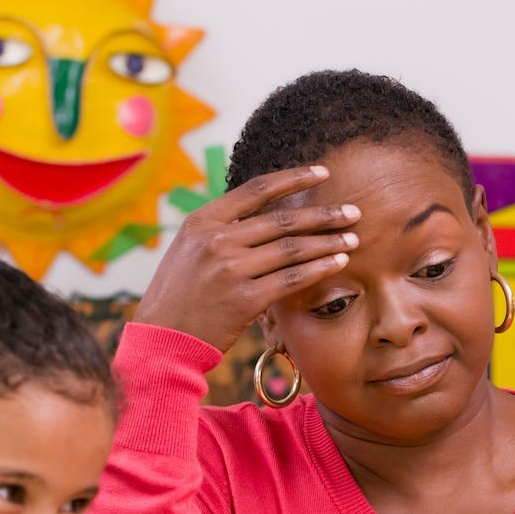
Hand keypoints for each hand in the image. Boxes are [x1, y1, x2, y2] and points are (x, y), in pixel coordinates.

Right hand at [135, 164, 361, 351]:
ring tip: (353, 238)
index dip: (294, 178)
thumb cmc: (179, 297)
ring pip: (292, 249)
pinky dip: (319, 269)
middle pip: (282, 220)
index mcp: (202, 221)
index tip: (323, 173)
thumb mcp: (188, 251)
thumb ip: (220, 230)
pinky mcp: (245, 300)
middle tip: (353, 212)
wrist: (161, 340)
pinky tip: (338, 263)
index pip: (256, 189)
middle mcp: (216, 240)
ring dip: (328, 242)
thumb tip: (261, 215)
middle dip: (324, 215)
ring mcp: (231, 270)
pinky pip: (291, 280)